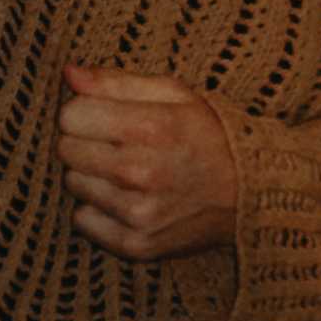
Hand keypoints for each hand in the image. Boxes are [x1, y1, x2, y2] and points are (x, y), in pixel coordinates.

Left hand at [56, 64, 237, 258]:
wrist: (253, 193)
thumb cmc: (211, 135)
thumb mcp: (175, 94)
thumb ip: (118, 82)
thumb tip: (69, 75)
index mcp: (151, 128)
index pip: (71, 116)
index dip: (84, 112)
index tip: (104, 117)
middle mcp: (141, 173)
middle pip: (67, 150)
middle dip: (86, 142)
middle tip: (118, 145)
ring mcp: (138, 214)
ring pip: (74, 185)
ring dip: (93, 176)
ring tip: (128, 173)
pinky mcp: (136, 245)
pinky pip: (83, 220)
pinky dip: (98, 210)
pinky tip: (128, 200)